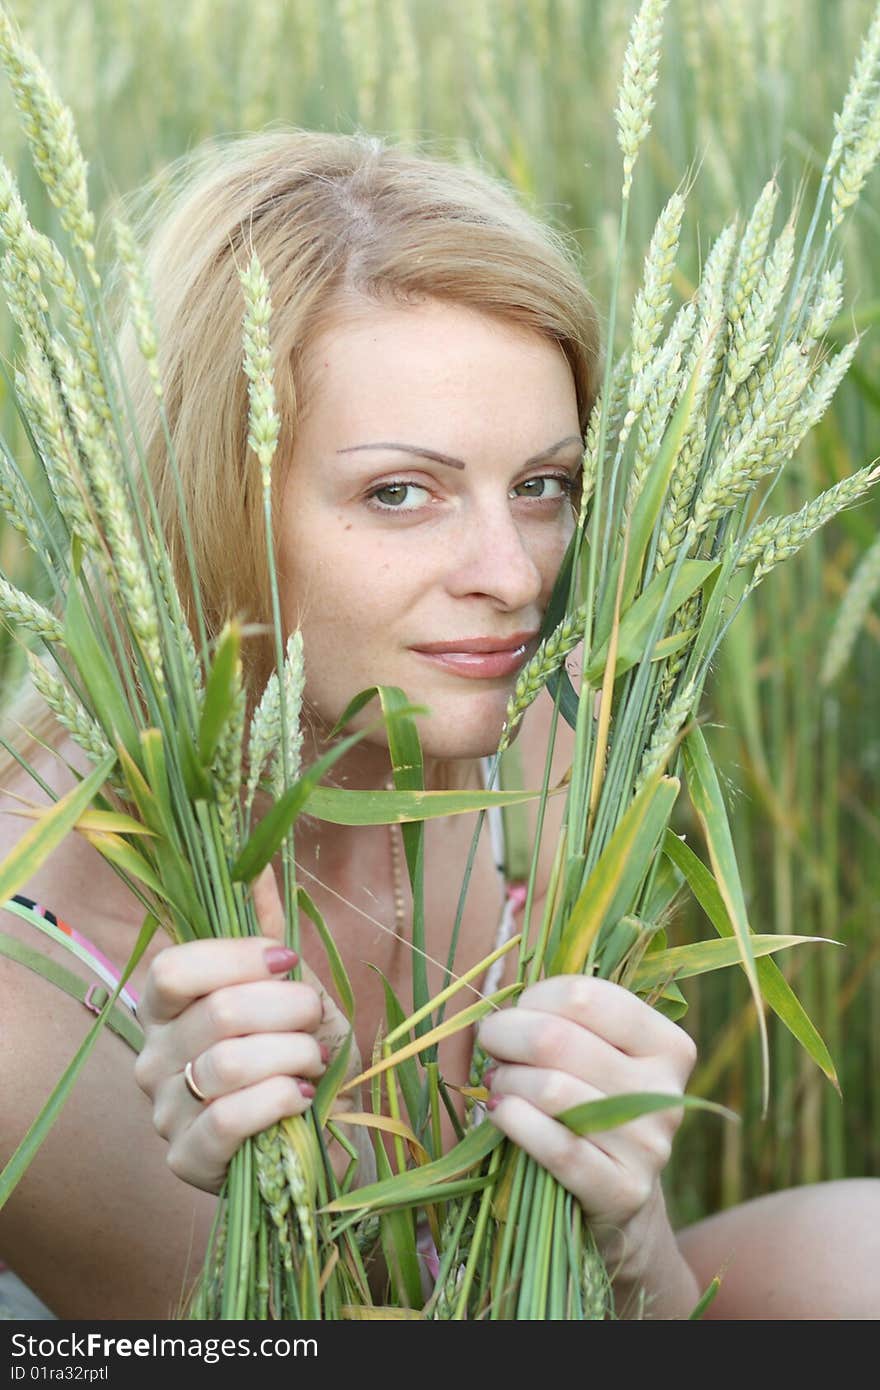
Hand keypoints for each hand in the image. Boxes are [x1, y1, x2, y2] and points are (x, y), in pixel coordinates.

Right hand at [134, 865, 354, 1193]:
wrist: (327, 1128)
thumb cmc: (301, 1051)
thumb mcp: (291, 986)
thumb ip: (266, 930)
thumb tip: (258, 868)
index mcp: (168, 1008)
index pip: (172, 969)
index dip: (235, 958)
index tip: (287, 959)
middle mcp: (154, 1056)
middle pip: (215, 1013)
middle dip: (287, 1009)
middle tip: (314, 1017)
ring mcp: (165, 1111)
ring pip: (226, 1065)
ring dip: (292, 1054)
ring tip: (314, 1060)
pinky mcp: (186, 1160)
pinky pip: (227, 1121)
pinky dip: (278, 1101)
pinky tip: (302, 1097)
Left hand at [476, 976, 696, 1248]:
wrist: (619, 1197)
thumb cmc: (593, 1103)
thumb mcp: (596, 1055)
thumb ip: (564, 1022)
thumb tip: (500, 1013)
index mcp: (667, 1043)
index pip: (583, 996)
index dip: (534, 998)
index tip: (517, 1013)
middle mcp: (664, 1092)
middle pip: (557, 1038)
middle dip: (506, 1035)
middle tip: (491, 1044)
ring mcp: (649, 1145)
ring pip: (551, 1089)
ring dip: (507, 1080)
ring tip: (498, 1083)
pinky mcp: (625, 1190)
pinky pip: (556, 1146)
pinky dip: (515, 1122)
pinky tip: (500, 1111)